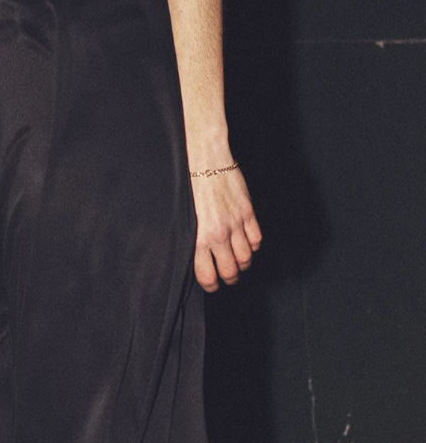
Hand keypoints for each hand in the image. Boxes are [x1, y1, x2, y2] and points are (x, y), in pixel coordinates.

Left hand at [191, 165, 260, 291]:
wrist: (206, 157)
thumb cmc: (189, 183)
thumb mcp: (185, 216)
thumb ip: (192, 238)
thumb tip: (196, 256)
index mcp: (199, 237)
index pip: (208, 275)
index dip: (211, 285)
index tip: (211, 285)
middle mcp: (220, 234)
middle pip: (231, 272)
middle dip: (229, 278)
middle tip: (227, 277)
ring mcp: (236, 224)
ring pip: (246, 258)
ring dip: (242, 263)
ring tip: (236, 261)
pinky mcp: (248, 212)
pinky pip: (257, 240)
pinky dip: (253, 245)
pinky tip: (246, 242)